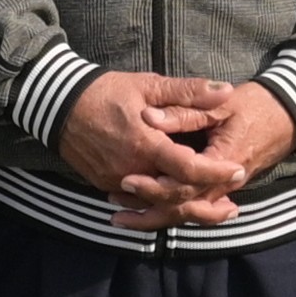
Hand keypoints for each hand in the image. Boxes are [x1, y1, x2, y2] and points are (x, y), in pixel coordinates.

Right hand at [53, 68, 258, 225]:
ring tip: (211, 211)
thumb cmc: (104, 92)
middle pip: (176, 196)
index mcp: (145, 145)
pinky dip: (158, 206)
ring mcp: (116, 181)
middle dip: (206, 203)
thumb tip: (224, 91)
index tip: (238, 171)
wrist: (57, 105)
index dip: (216, 172)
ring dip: (184, 210)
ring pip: (157, 206)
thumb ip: (188, 91)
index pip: (188, 168)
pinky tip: (176, 206)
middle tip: (233, 204)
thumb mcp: (148, 85)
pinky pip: (137, 203)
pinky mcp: (105, 185)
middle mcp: (131, 170)